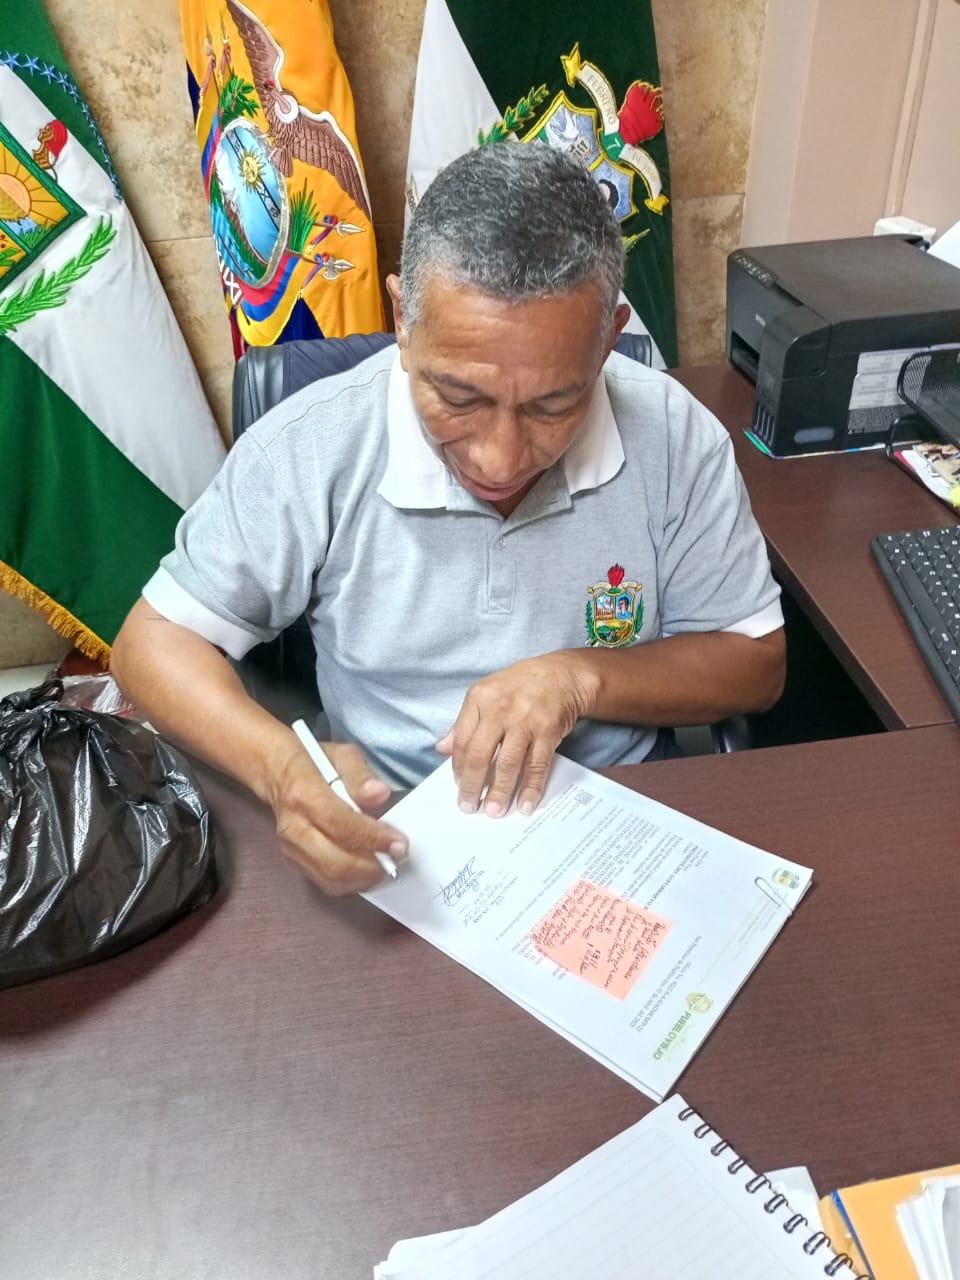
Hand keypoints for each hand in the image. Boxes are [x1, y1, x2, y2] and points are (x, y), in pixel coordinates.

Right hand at [267, 738, 407, 894]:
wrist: (278, 774)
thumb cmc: (314, 763)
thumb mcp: (342, 755)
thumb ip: (362, 775)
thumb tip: (379, 794)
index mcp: (304, 794)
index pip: (340, 824)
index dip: (373, 838)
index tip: (399, 844)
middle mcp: (293, 827)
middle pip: (333, 861)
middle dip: (370, 866)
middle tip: (395, 858)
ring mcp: (290, 848)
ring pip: (329, 878)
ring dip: (362, 878)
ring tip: (384, 865)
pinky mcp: (294, 861)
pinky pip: (324, 882)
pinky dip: (350, 882)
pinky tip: (367, 870)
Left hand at [437, 653, 596, 817]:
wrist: (562, 675)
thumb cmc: (519, 686)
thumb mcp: (486, 694)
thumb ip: (464, 722)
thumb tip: (442, 749)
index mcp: (480, 699)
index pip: (461, 740)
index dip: (457, 768)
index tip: (458, 786)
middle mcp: (500, 709)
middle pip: (480, 754)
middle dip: (472, 785)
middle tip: (469, 807)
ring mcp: (526, 721)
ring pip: (509, 764)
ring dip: (500, 791)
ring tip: (494, 811)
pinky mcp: (548, 732)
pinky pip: (537, 765)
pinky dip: (531, 788)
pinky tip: (525, 804)